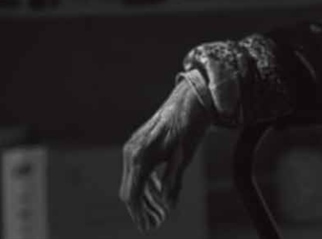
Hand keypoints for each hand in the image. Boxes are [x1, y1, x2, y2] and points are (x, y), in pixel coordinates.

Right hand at [120, 77, 210, 231]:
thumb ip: (172, 182)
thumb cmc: (190, 124)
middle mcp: (132, 151)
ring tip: (159, 213)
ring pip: (133, 181)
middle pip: (130, 190)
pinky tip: (159, 192)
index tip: (149, 227)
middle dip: (141, 209)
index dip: (140, 214)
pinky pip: (138, 170)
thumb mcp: (184, 156)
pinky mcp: (140, 143)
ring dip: (145, 198)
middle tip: (155, 224)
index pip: (133, 194)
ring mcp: (134, 146)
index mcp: (140, 156)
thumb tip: (167, 206)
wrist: (192, 96)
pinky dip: (146, 184)